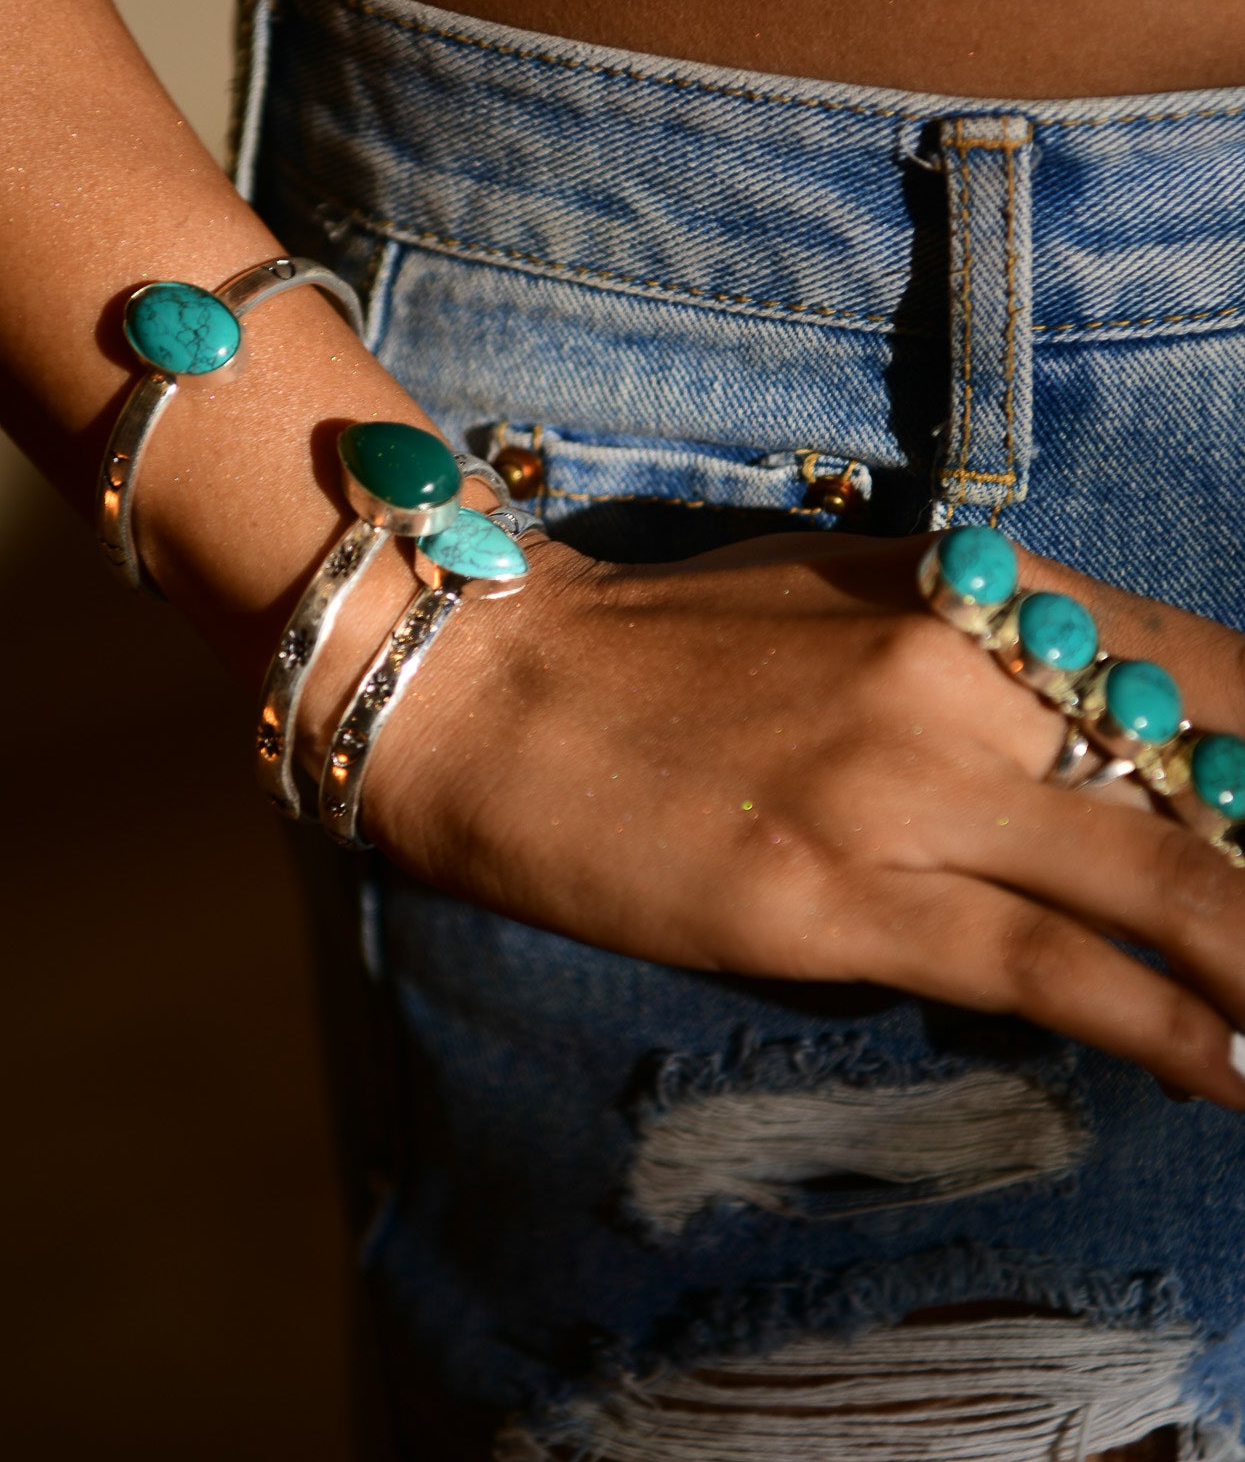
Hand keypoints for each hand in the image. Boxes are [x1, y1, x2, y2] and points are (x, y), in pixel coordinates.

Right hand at [360, 530, 1244, 1109]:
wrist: (494, 687)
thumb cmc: (659, 644)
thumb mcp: (841, 602)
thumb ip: (973, 653)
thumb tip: (1098, 744)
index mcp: (962, 588)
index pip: (1200, 667)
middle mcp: (958, 669)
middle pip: (1207, 776)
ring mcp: (902, 783)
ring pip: (1159, 879)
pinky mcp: (839, 895)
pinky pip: (1048, 969)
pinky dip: (1171, 1031)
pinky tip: (1241, 1076)